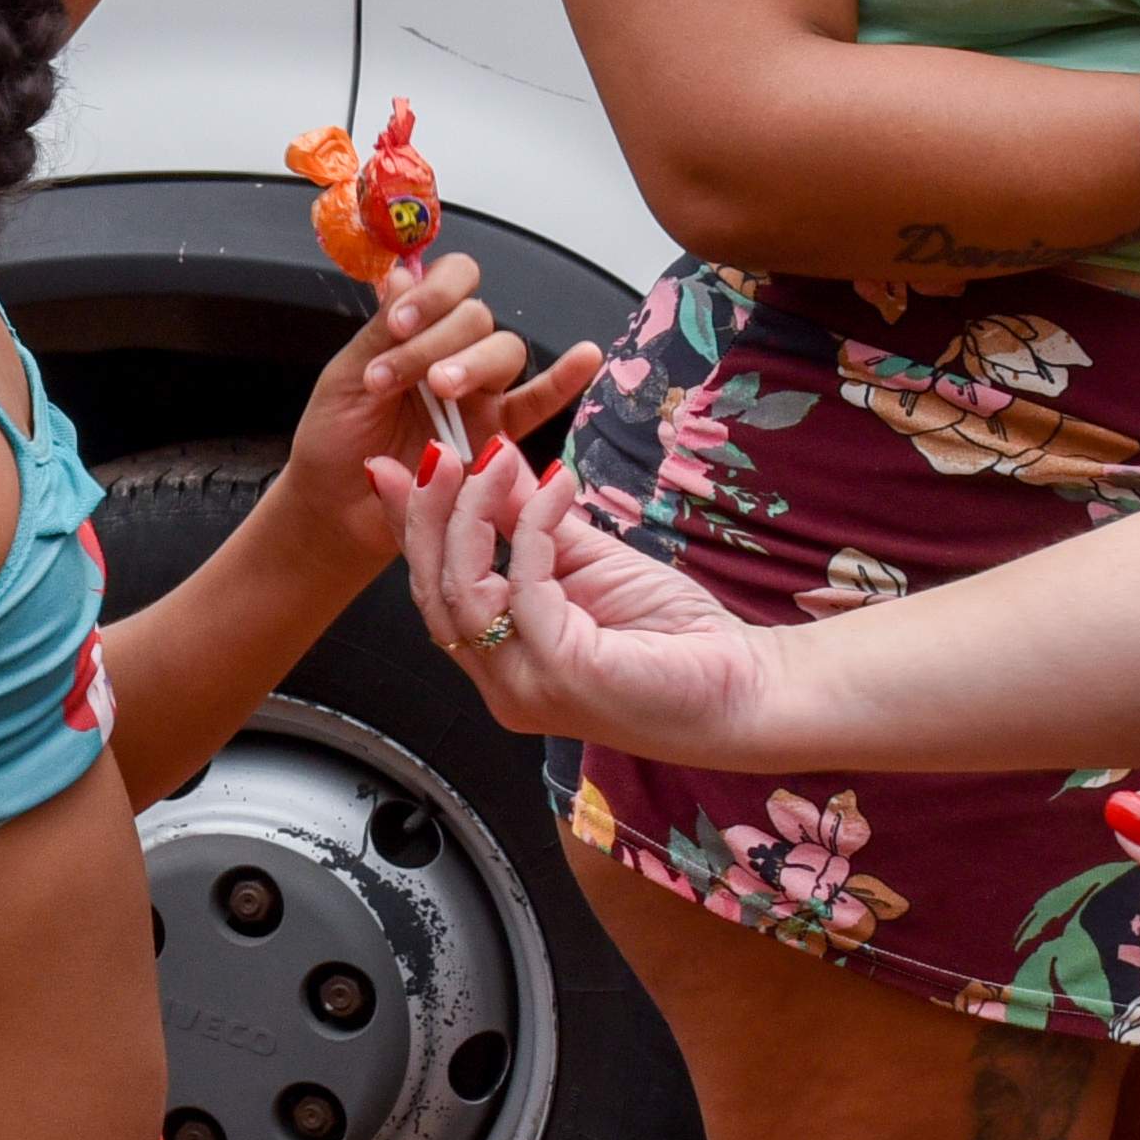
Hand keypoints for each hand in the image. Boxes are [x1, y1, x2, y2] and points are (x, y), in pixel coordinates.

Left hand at [284, 255, 600, 559]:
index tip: (398, 324)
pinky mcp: (496, 436)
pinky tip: (586, 357)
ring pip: (503, 352)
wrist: (336, 508)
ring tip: (439, 388)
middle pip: (477, 317)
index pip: (451, 281)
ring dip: (473, 361)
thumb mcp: (345, 379)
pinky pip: (537, 403)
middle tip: (392, 379)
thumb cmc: (335, 440)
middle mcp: (453, 353)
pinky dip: (564, 380)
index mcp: (417, 330)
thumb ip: (380, 331)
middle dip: (435, 339)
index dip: (433, 292)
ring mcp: (480, 394)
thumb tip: (404, 273)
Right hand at [368, 439, 775, 762]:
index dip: (411, 528)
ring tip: (490, 456)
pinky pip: (523, 584)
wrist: (745, 688)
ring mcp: (523, 685)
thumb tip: (493, 463)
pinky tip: (559, 484)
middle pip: (432, 592)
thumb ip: (531, 522)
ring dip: (472, 512)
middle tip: (435, 450)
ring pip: (461, 589)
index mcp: (502, 662)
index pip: (435, 591)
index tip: (395, 468)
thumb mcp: (587, 561)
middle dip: (426, 514)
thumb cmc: (676, 638)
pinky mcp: (558, 672)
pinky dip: (534, 526)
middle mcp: (501, 683)